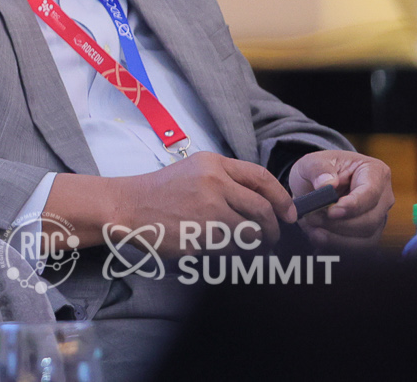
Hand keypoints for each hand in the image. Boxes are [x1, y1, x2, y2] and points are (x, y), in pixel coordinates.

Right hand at [88, 153, 293, 245]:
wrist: (127, 206)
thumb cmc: (160, 192)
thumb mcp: (193, 172)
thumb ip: (226, 181)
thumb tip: (265, 204)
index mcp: (212, 163)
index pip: (262, 177)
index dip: (282, 198)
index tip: (289, 213)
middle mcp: (213, 182)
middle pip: (263, 209)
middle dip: (273, 229)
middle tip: (271, 238)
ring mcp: (208, 209)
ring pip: (251, 233)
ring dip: (254, 244)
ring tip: (246, 246)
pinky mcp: (202, 233)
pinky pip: (232, 249)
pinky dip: (232, 252)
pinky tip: (219, 248)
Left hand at [290, 149, 393, 248]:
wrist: (316, 184)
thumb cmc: (319, 170)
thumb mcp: (311, 162)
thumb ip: (317, 168)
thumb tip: (327, 184)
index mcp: (375, 172)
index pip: (370, 192)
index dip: (353, 205)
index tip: (331, 211)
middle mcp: (383, 197)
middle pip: (370, 219)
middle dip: (339, 224)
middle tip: (313, 218)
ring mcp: (379, 217)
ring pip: (367, 237)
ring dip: (337, 238)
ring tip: (313, 229)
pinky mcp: (370, 234)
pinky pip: (360, 247)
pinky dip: (338, 246)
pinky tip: (318, 238)